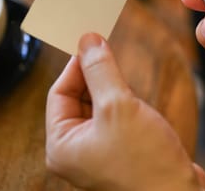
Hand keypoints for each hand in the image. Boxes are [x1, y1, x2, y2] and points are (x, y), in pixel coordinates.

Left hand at [46, 33, 204, 190]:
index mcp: (63, 145)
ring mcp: (100, 153)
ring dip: (114, 91)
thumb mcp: (119, 106)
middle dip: (96, 77)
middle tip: (111, 54)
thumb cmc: (145, 163)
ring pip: (100, 108)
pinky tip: (140, 103)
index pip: (59, 93)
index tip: (93, 43)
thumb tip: (88, 41)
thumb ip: (101, 71)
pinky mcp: (123, 152)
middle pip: (78, 99)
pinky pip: (117, 120)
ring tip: (128, 84)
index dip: (76, 65)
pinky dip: (127, 106)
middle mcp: (77, 151)